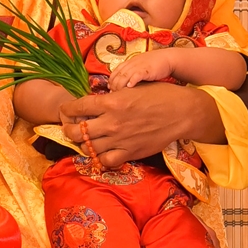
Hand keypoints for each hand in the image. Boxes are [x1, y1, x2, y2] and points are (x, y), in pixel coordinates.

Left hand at [59, 82, 224, 166]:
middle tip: (70, 127)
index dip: (67, 109)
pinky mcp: (129, 153)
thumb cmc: (159, 95)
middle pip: (76, 131)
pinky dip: (99, 157)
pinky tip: (101, 151)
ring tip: (84, 140)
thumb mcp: (133, 87)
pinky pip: (105, 161)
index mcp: (111, 101)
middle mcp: (111, 122)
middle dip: (68, 129)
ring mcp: (119, 140)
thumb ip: (112, 95)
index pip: (77, 107)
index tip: (65, 110)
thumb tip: (95, 99)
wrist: (182, 113)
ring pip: (87, 148)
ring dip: (82, 144)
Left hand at [108, 50, 174, 90]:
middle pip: (118, 75)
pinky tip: (130, 87)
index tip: (110, 90)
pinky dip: (132, 81)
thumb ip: (131, 73)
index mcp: (129, 63)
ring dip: (120, 86)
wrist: (167, 58)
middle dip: (114, 86)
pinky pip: (136, 75)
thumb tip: (123, 85)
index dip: (111, 81)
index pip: (115, 72)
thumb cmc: (154, 64)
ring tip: (120, 94)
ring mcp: (138, 66)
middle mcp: (131, 64)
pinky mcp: (146, 70)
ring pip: (124, 76)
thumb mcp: (139, 66)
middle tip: (114, 95)